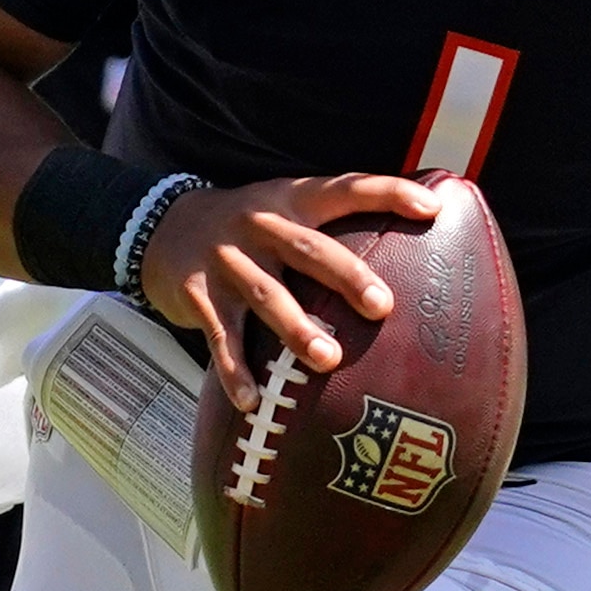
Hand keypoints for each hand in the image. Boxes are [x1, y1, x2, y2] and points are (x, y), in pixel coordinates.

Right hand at [140, 172, 439, 407]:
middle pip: (307, 248)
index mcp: (291, 201)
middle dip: (346, 275)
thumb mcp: (283, 207)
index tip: (430, 209)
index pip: (345, 189)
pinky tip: (252, 401)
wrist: (160, 227)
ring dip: (297, 329)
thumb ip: (332, 224)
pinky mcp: (198, 295)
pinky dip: (235, 370)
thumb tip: (411, 246)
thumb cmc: (247, 228)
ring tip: (328, 360)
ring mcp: (227, 260)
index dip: (388, 194)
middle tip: (382, 305)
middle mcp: (260, 225)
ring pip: (266, 295)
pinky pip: (221, 337)